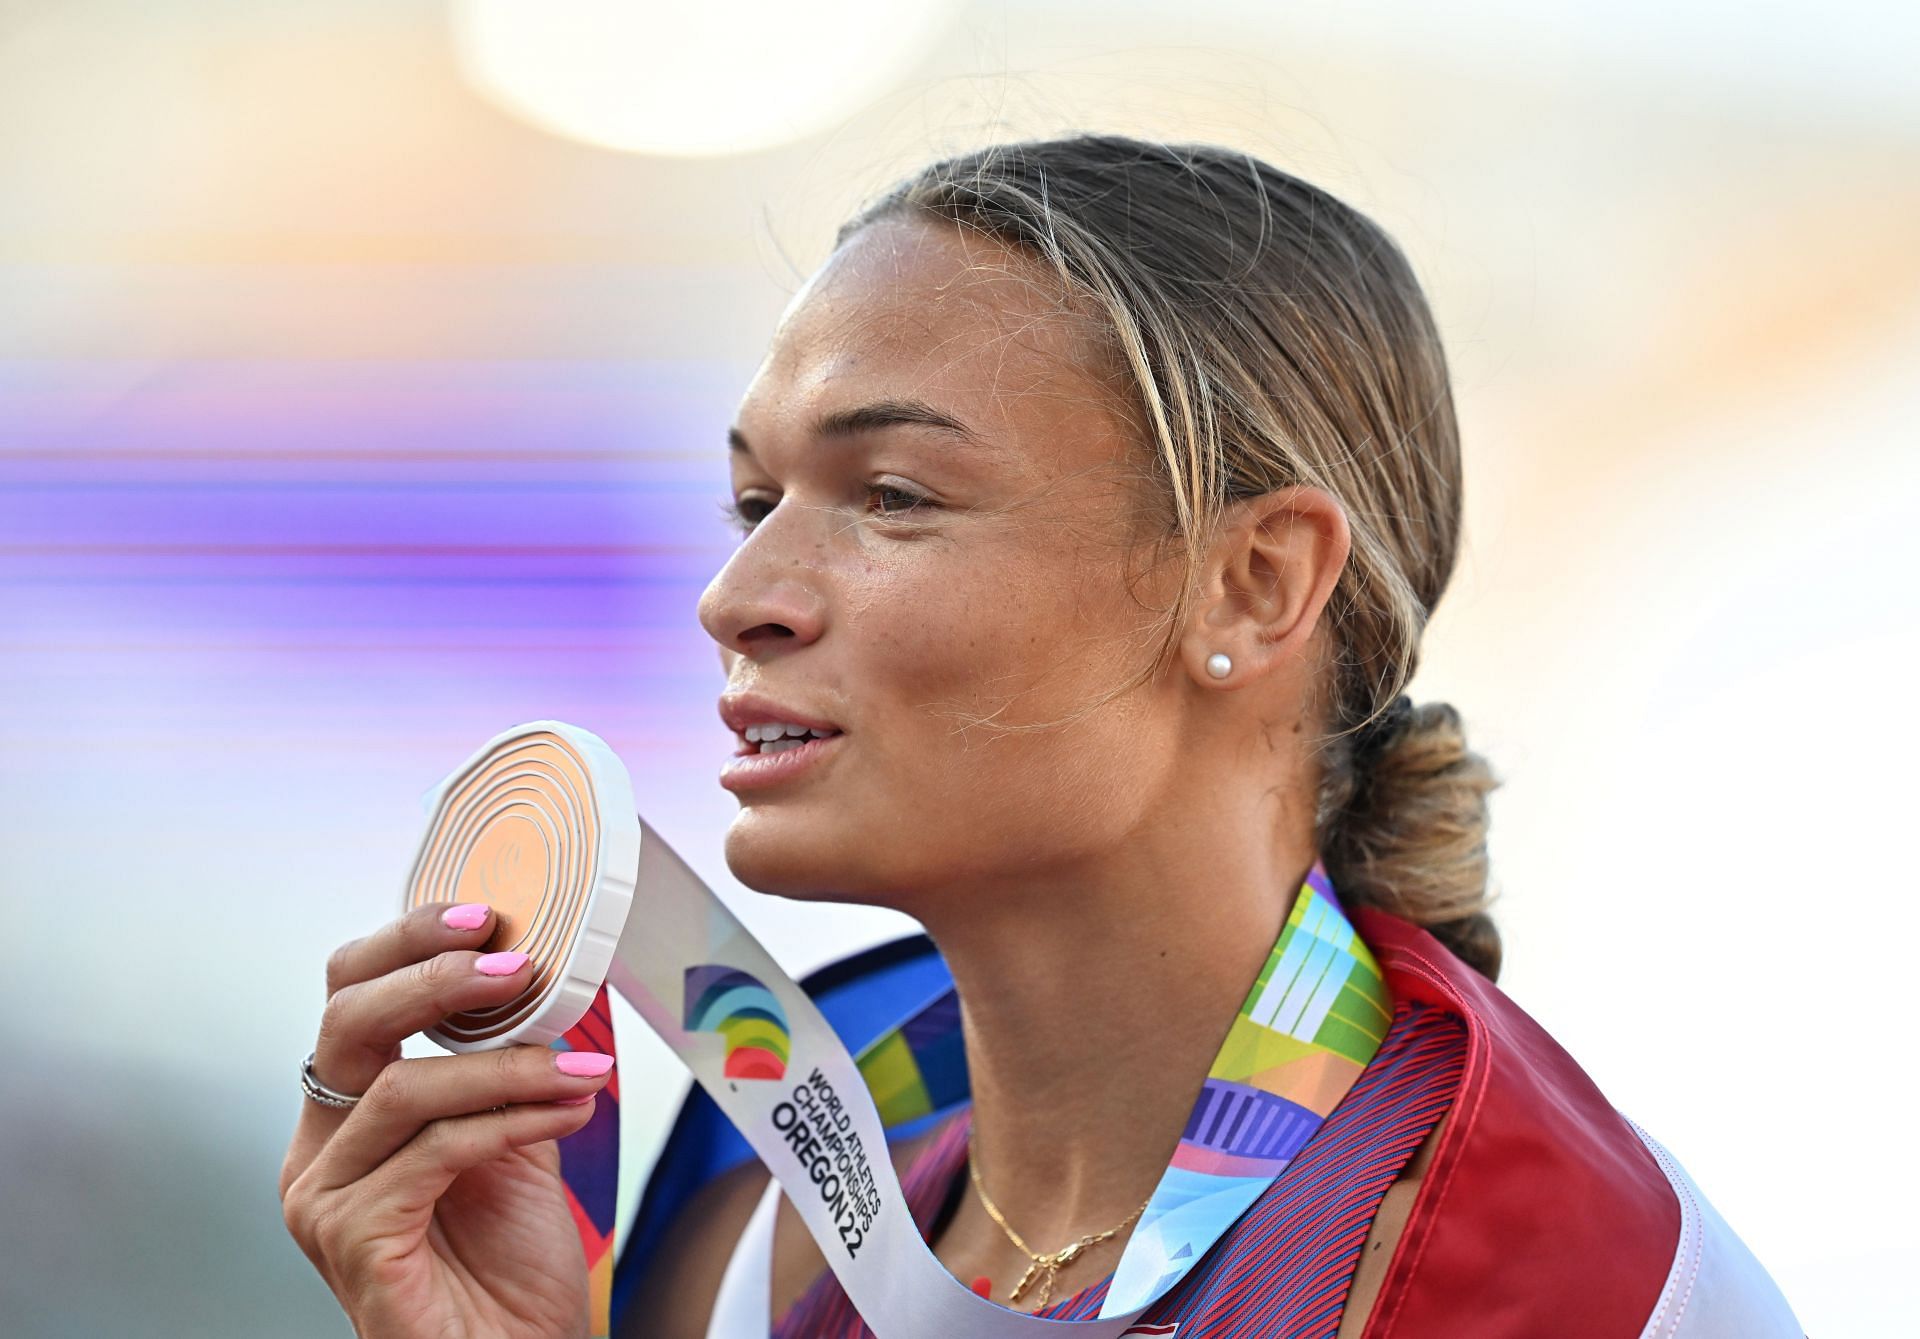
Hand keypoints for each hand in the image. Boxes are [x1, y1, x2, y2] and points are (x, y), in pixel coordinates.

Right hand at [279, 903, 614, 1337]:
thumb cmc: (511, 1268)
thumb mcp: (515, 1136)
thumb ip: (508, 1064)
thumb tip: (544, 974)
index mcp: (349, 1115)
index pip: (352, 997)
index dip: (409, 943)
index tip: (484, 915)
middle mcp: (321, 1151)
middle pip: (349, 1021)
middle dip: (436, 976)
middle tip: (516, 962)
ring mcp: (325, 1199)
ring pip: (405, 1087)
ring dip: (509, 1067)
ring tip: (582, 1072)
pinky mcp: (352, 1239)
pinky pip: (433, 1152)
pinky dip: (508, 1121)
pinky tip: (567, 1110)